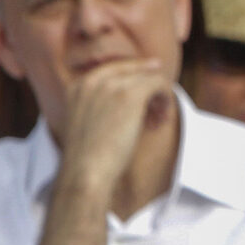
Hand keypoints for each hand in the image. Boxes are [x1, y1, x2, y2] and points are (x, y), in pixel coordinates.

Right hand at [57, 58, 174, 193]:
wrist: (85, 175)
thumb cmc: (88, 159)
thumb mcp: (88, 124)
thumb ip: (102, 106)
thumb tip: (132, 99)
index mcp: (78, 86)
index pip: (115, 70)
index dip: (134, 82)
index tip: (147, 98)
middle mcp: (92, 80)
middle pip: (133, 71)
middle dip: (147, 90)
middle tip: (155, 114)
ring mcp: (111, 85)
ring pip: (148, 77)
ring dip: (158, 97)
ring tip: (157, 120)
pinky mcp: (130, 94)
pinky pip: (159, 83)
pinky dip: (165, 99)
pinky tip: (161, 120)